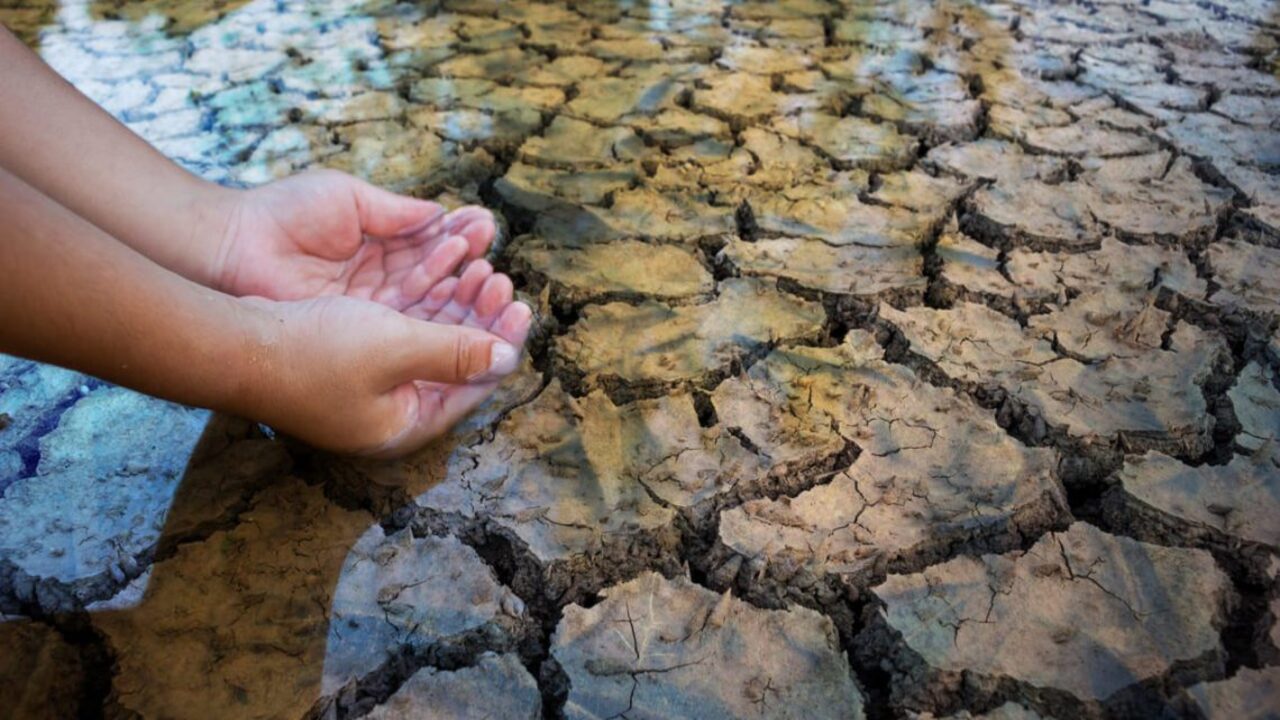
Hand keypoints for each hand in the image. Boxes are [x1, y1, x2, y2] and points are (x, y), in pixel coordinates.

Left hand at [211, 168, 495, 313]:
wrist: (233, 247)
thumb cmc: (283, 215)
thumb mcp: (347, 199)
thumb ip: (396, 212)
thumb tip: (441, 215)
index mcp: (378, 242)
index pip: (430, 243)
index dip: (460, 238)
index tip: (486, 228)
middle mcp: (379, 279)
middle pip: (437, 278)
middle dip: (468, 270)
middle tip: (494, 264)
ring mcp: (370, 308)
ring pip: (427, 305)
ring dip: (459, 295)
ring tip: (487, 280)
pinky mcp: (358, 332)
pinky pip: (406, 327)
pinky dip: (434, 316)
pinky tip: (459, 303)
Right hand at [239, 290, 531, 456]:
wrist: (233, 343)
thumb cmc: (313, 351)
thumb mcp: (396, 348)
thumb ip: (456, 352)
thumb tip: (508, 358)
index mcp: (407, 423)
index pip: (474, 386)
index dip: (502, 343)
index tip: (523, 306)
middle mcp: (391, 411)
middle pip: (455, 362)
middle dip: (480, 317)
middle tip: (500, 277)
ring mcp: (369, 388)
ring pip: (429, 341)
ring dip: (454, 303)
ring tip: (477, 266)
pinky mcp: (349, 361)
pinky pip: (402, 329)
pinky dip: (423, 302)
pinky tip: (440, 271)